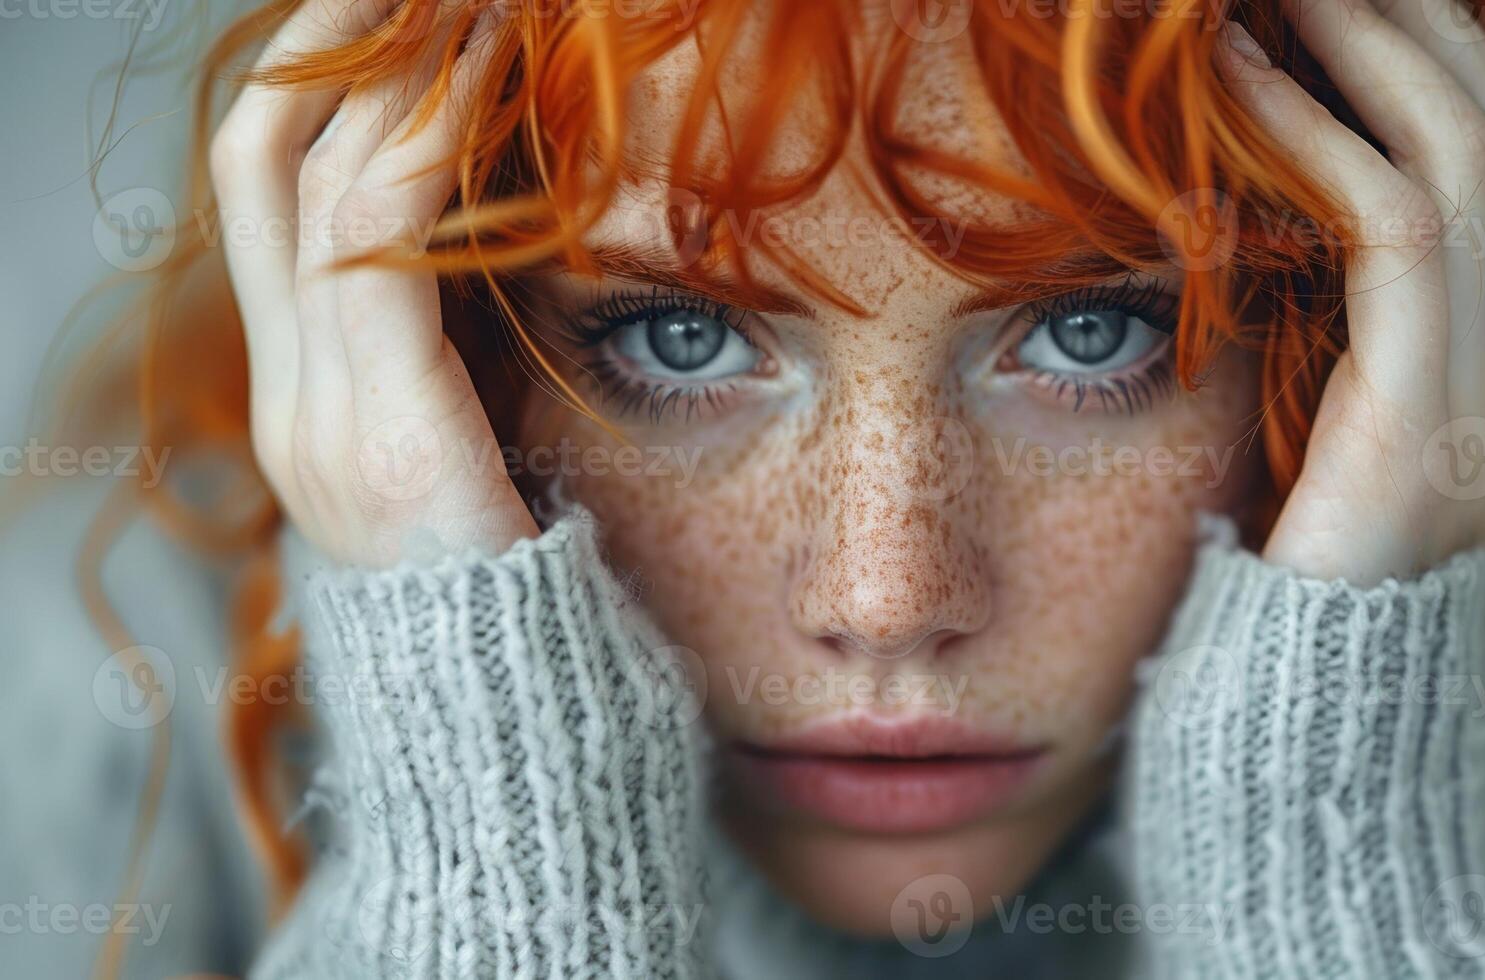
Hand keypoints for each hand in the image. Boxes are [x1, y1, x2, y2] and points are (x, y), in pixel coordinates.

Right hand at [210, 0, 536, 565]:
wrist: (527, 748)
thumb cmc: (536, 604)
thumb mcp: (482, 463)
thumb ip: (465, 372)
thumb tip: (515, 261)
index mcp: (309, 399)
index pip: (275, 192)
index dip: (324, 80)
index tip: (406, 6)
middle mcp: (290, 397)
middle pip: (264, 158)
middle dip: (333, 39)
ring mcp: (319, 419)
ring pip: (312, 178)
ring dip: (392, 63)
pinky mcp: (386, 439)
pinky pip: (380, 247)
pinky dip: (428, 141)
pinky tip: (485, 72)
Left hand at [1215, 0, 1484, 583]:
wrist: (1286, 739)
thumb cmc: (1255, 592)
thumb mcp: (1289, 446)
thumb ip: (1299, 345)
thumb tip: (1231, 226)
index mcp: (1473, 373)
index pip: (1484, 168)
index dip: (1421, 61)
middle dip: (1408, 26)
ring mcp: (1482, 400)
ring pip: (1465, 163)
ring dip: (1371, 49)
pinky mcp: (1425, 428)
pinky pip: (1394, 241)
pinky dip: (1319, 143)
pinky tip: (1237, 83)